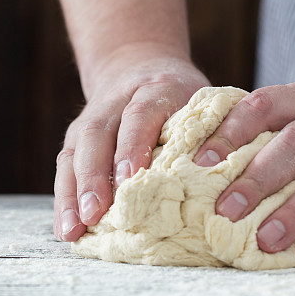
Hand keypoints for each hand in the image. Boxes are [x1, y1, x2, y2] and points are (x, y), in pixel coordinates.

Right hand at [54, 47, 208, 240]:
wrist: (140, 65)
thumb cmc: (183, 96)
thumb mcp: (202, 100)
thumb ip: (212, 132)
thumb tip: (230, 185)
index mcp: (155, 90)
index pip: (140, 115)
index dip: (133, 145)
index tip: (131, 178)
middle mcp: (115, 101)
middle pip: (98, 135)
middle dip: (94, 176)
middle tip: (96, 213)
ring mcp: (90, 118)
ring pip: (74, 152)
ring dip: (73, 193)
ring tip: (74, 230)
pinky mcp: (76, 137)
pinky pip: (64, 167)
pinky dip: (64, 198)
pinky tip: (67, 229)